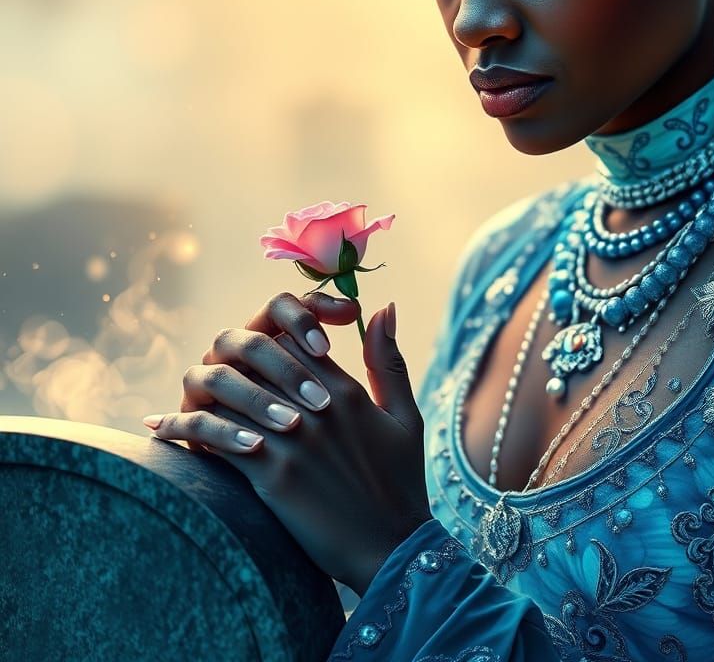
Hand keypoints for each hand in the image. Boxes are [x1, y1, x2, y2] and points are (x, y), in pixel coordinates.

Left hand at [144, 293, 432, 594]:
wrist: (392, 548)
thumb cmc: (401, 483)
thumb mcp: (406, 415)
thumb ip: (388, 360)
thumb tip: (383, 306)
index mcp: (346, 391)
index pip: (295, 340)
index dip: (270, 342)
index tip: (253, 357)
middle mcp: (317, 408)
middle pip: (259, 358)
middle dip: (232, 362)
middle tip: (210, 372)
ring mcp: (294, 440)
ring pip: (232, 392)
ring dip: (201, 393)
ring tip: (178, 400)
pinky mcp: (274, 475)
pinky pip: (219, 439)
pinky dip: (189, 431)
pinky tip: (167, 433)